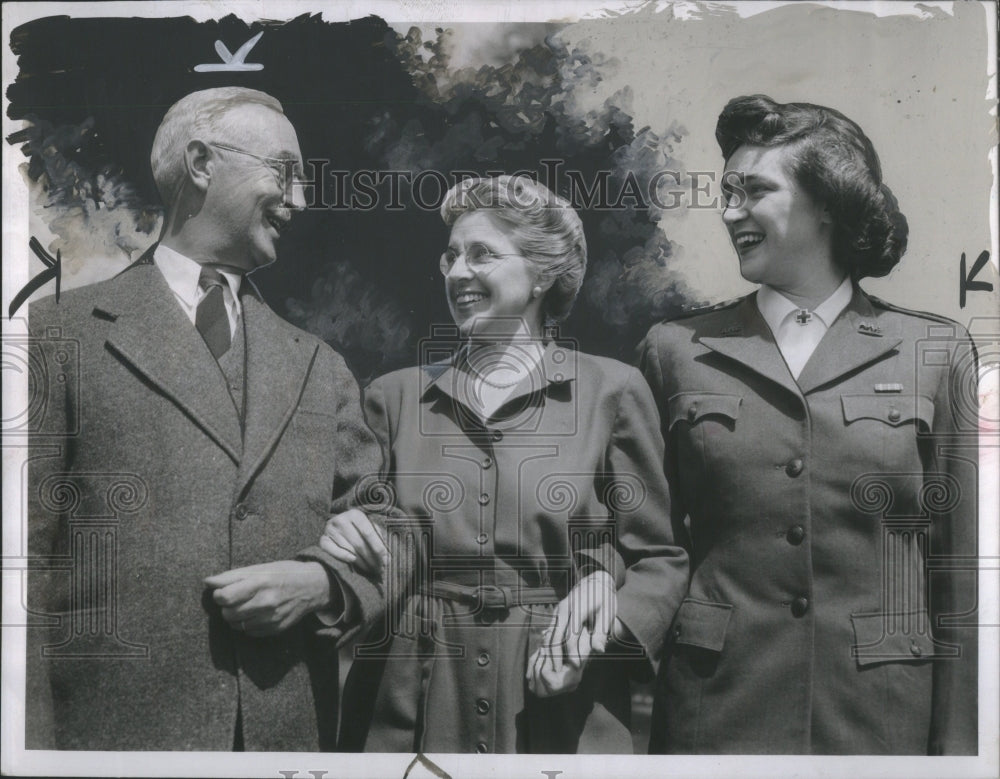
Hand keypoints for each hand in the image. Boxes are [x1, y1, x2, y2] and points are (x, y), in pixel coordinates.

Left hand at [204, 560, 330, 636]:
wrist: (313, 587)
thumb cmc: (284, 573)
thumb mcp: (260, 568)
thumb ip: (232, 576)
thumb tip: (207, 582)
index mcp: (260, 582)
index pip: (225, 597)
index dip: (218, 595)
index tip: (222, 592)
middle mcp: (266, 602)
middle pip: (229, 613)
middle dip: (227, 607)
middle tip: (236, 599)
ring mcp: (272, 618)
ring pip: (237, 625)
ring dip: (237, 617)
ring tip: (247, 606)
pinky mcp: (276, 629)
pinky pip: (250, 632)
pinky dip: (249, 624)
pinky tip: (257, 613)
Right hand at [319, 508, 387, 577]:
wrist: (340, 526)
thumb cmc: (359, 528)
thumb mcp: (370, 527)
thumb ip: (379, 538)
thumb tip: (388, 557)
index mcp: (355, 514)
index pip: (369, 532)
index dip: (378, 547)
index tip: (386, 560)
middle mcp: (341, 520)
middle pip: (359, 544)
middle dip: (372, 558)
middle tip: (380, 569)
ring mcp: (330, 530)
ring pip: (349, 550)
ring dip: (362, 562)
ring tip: (371, 569)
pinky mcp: (323, 540)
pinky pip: (333, 551)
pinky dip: (343, 557)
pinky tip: (353, 561)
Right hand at [526, 571, 618, 696]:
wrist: (596, 581)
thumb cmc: (605, 599)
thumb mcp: (607, 614)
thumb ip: (601, 632)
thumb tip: (599, 651)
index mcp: (578, 609)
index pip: (571, 635)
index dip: (572, 652)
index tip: (575, 666)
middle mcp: (564, 609)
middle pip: (556, 636)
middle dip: (556, 655)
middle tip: (558, 672)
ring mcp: (558, 610)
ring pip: (549, 633)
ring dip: (549, 651)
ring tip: (552, 668)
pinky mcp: (556, 612)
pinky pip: (550, 630)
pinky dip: (548, 643)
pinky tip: (549, 656)